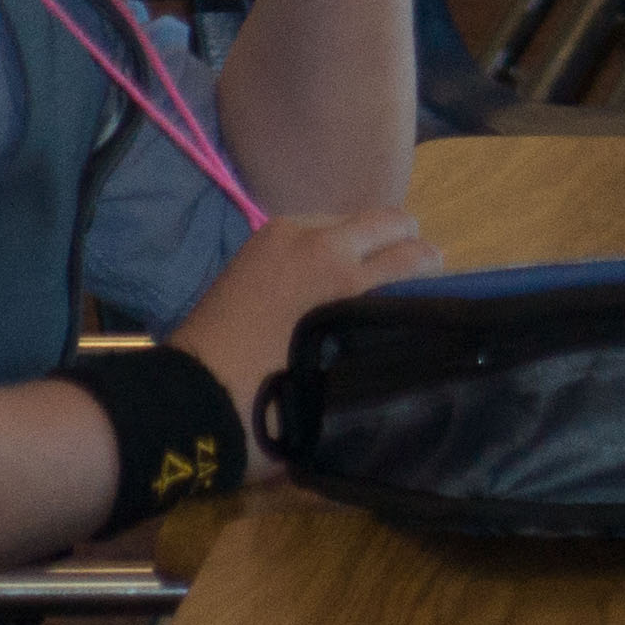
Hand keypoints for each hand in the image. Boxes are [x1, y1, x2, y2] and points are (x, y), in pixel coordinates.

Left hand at [164, 205, 437, 435]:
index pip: (418, 256)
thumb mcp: (341, 382)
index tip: (438, 299)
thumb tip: (412, 328)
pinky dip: (327, 244)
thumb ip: (381, 344)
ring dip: (363, 243)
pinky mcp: (257, 243)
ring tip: (359, 282)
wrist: (186, 404)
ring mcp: (283, 236)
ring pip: (349, 219)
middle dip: (405, 246)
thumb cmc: (270, 405)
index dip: (435, 276)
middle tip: (404, 285)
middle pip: (390, 220)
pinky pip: (312, 227)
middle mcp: (320, 242)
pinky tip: (321, 280)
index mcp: (345, 279)